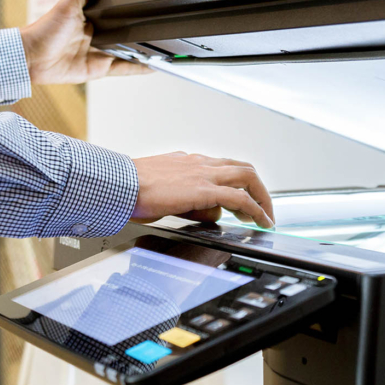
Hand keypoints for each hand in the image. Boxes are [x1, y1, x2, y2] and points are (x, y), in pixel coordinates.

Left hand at [19, 0, 148, 84]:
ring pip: (128, 51)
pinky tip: (151, 66)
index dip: (131, 9)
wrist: (30, 57)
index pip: (117, 11)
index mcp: (92, 16)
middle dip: (141, 31)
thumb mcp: (66, 4)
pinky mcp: (99, 69)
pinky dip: (137, 68)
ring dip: (143, 51)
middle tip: (161, 27)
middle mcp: (98, 34)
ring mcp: (100, 52)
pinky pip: (122, 69)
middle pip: (125, 32)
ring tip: (164, 48)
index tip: (149, 5)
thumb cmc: (44, 30)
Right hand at [131, 152, 274, 228]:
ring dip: (261, 198)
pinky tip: (260, 222)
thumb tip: (203, 212)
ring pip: (247, 177)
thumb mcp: (164, 192)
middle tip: (263, 209)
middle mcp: (200, 163)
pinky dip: (255, 210)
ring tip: (265, 218)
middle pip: (243, 169)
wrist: (118, 184)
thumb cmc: (131, 189)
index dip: (240, 182)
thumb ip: (186, 199)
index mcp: (189, 162)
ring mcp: (203, 173)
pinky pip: (239, 198)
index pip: (225, 167)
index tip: (246, 199)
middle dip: (258, 190)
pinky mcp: (203, 189)